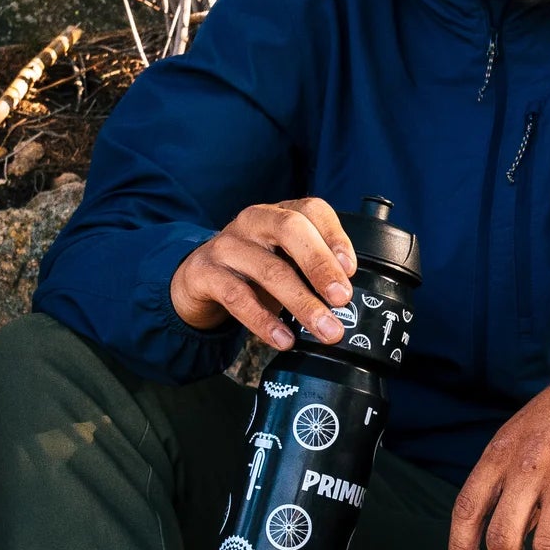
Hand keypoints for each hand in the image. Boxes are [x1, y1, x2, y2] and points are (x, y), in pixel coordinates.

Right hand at [170, 197, 356, 349]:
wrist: (197, 279)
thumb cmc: (252, 270)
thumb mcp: (284, 260)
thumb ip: (312, 270)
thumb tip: (350, 301)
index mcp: (279, 214)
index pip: (312, 210)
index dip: (335, 237)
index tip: (351, 270)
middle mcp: (253, 222)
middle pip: (291, 230)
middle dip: (321, 265)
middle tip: (341, 299)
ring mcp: (227, 246)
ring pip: (269, 269)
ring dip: (302, 303)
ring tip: (325, 329)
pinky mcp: (205, 273)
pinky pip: (238, 297)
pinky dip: (264, 322)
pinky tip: (284, 340)